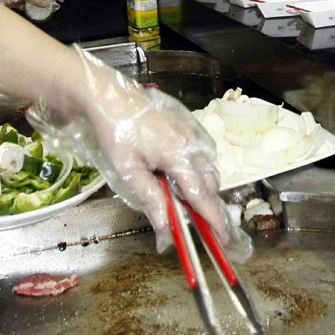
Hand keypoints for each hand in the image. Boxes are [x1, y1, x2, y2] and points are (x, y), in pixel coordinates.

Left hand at [32, 59, 236, 260]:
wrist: (111, 96)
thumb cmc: (116, 133)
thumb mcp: (128, 170)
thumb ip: (150, 200)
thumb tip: (165, 232)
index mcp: (179, 156)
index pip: (202, 195)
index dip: (213, 219)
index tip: (224, 238)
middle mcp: (192, 142)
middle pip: (210, 181)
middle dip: (206, 202)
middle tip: (195, 219)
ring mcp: (193, 130)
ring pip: (208, 165)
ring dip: (202, 183)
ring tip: (185, 195)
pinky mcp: (189, 121)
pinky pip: (203, 148)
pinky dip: (199, 164)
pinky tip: (182, 168)